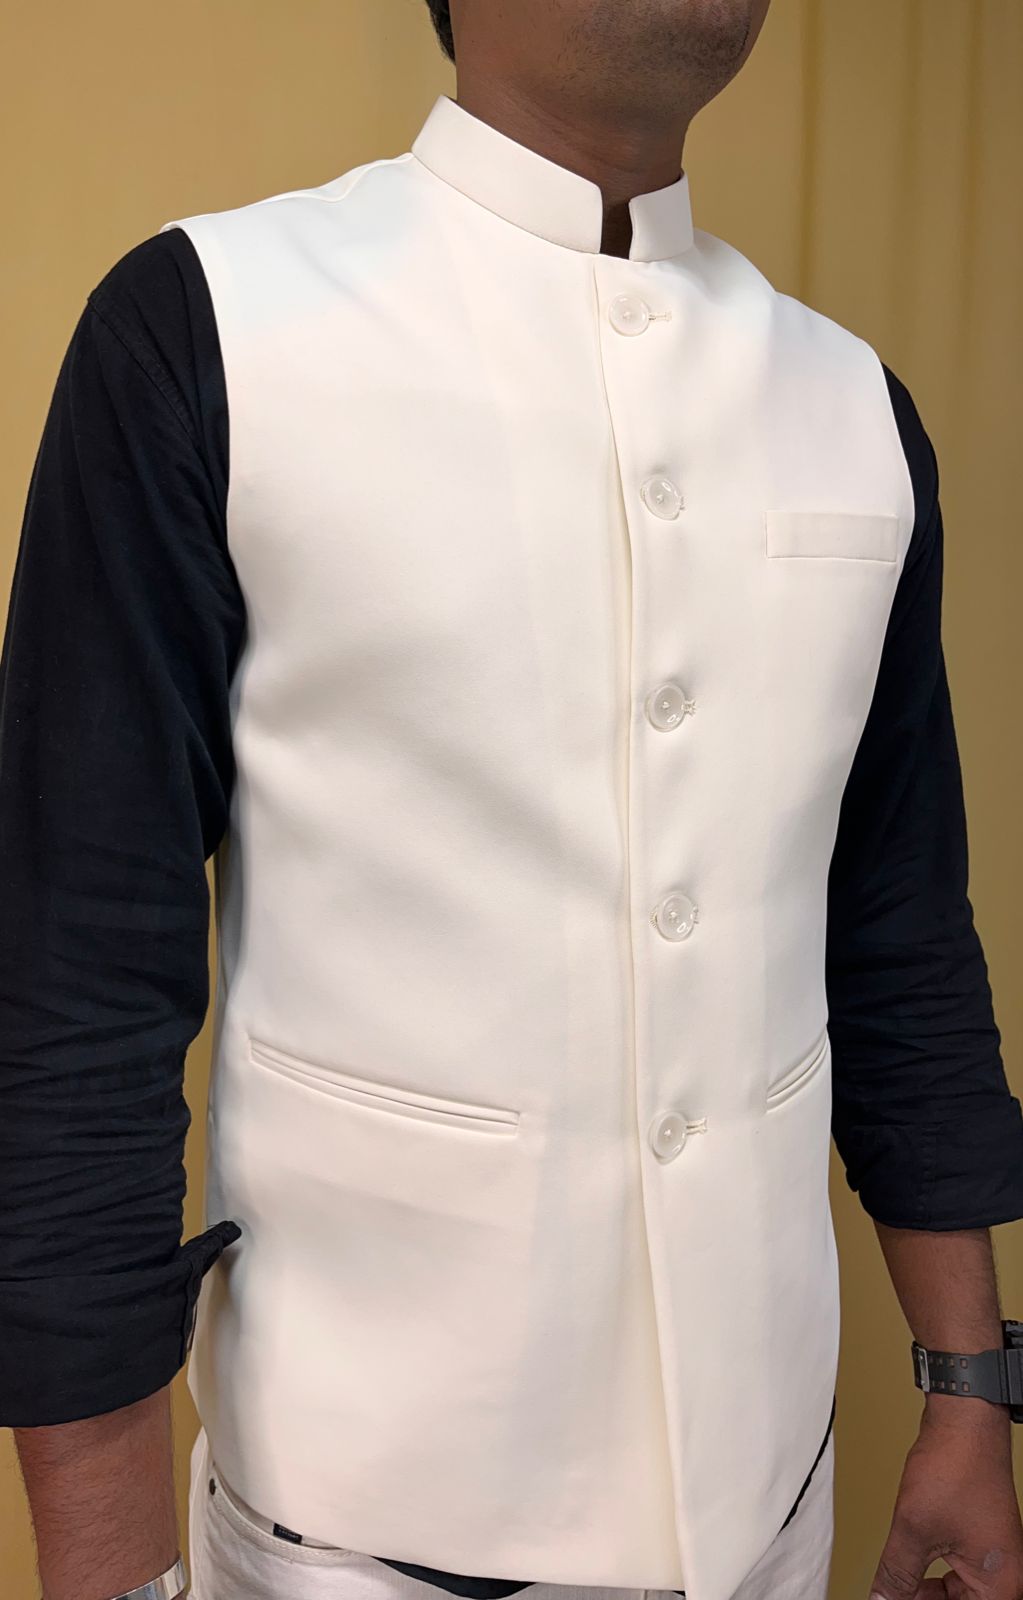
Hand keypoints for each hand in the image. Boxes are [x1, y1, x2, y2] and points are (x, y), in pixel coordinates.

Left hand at [868, 1397, 1022, 1598]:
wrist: (965, 1422)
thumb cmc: (955, 1466)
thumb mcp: (914, 1529)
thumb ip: (896, 1573)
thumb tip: (881, 1599)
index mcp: (999, 1585)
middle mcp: (1003, 1575)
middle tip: (888, 1596)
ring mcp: (992, 1556)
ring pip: (954, 1593)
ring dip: (922, 1590)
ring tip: (893, 1586)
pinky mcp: (979, 1538)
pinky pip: (955, 1570)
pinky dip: (930, 1573)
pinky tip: (907, 1569)